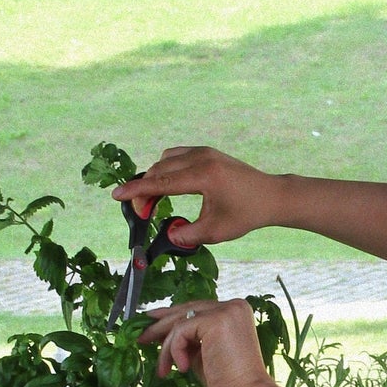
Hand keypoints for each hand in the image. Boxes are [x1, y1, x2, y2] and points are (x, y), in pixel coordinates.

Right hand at [114, 146, 277, 249]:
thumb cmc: (246, 214)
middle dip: (144, 190)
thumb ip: (186, 235)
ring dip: (154, 178)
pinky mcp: (206, 152)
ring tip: (152, 203)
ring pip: (165, 160)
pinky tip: (167, 186)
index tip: (117, 195)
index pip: (161, 182)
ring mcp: (204, 151)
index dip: (137, 191)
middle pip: (159, 170)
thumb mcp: (215, 232)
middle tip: (141, 213)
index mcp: (203, 176)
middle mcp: (201, 158)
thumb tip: (167, 234)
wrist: (270, 196)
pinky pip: (175, 156)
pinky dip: (165, 169)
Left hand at [139, 298, 272, 386]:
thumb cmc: (228, 380)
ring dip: (167, 346)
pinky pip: (182, 330)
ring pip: (181, 321)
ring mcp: (225, 311)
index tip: (152, 324)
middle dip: (162, 324)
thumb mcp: (203, 352)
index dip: (173, 316)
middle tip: (142, 337)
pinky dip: (175, 349)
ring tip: (162, 368)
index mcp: (234, 311)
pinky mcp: (216, 320)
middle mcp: (233, 305)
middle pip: (187, 310)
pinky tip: (181, 368)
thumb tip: (163, 333)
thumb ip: (189, 339)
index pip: (197, 309)